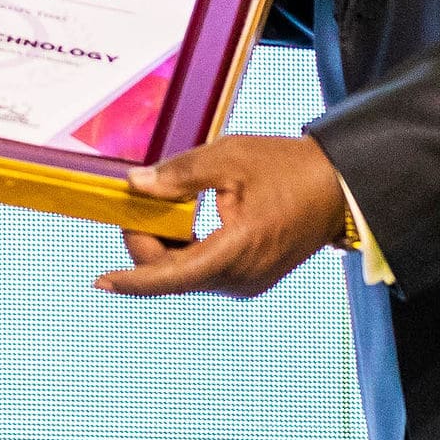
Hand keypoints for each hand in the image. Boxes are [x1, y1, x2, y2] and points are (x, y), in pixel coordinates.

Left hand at [96, 133, 349, 299]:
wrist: (339, 188)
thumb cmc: (288, 168)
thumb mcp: (230, 158)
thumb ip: (179, 174)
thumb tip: (136, 185)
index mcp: (237, 251)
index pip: (171, 276)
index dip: (132, 281)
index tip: (101, 282)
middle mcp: (240, 278)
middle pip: (171, 275)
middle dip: (144, 244)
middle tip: (138, 205)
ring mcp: (246, 282)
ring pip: (185, 275)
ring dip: (163, 246)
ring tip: (162, 206)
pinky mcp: (250, 278)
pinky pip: (203, 271)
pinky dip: (184, 249)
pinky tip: (183, 219)